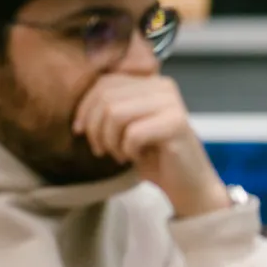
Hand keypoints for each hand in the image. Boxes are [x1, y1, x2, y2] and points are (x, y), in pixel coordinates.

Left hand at [73, 74, 229, 217]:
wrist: (187, 183)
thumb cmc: (155, 156)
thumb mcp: (127, 125)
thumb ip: (112, 105)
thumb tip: (78, 102)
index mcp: (152, 82)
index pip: (105, 82)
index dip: (85, 107)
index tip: (80, 131)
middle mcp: (164, 87)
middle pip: (107, 98)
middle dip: (95, 128)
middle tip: (102, 149)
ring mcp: (172, 104)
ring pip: (115, 113)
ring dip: (110, 140)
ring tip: (120, 154)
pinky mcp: (176, 124)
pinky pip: (133, 133)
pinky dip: (127, 150)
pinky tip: (136, 157)